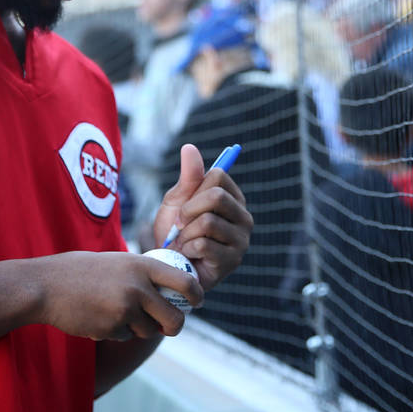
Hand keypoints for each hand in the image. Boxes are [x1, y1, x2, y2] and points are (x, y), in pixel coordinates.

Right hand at [37, 251, 202, 340]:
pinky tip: (97, 316)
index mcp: (140, 265)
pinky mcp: (111, 327)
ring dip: (137, 328)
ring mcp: (124, 309)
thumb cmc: (77, 270)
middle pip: (174, 318)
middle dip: (174, 327)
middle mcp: (137, 287)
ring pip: (147, 330)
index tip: (197, 302)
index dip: (196, 295)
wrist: (45, 286)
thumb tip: (165, 289)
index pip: (184, 281)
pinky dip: (116, 331)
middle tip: (169, 327)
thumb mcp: (114, 261)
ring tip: (113, 311)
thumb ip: (139, 273)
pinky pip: (124, 335)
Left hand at [153, 144, 251, 290]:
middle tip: (180, 226)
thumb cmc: (176, 232)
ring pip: (207, 222)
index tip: (184, 206)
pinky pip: (203, 244)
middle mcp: (244, 218)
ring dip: (186, 234)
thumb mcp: (178, 200)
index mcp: (234, 199)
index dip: (194, 189)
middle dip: (188, 210)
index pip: (218, 175)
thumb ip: (188, 177)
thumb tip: (189, 147)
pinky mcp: (232, 261)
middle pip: (216, 196)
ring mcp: (242, 241)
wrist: (168, 264)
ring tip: (185, 243)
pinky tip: (189, 256)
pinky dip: (187, 249)